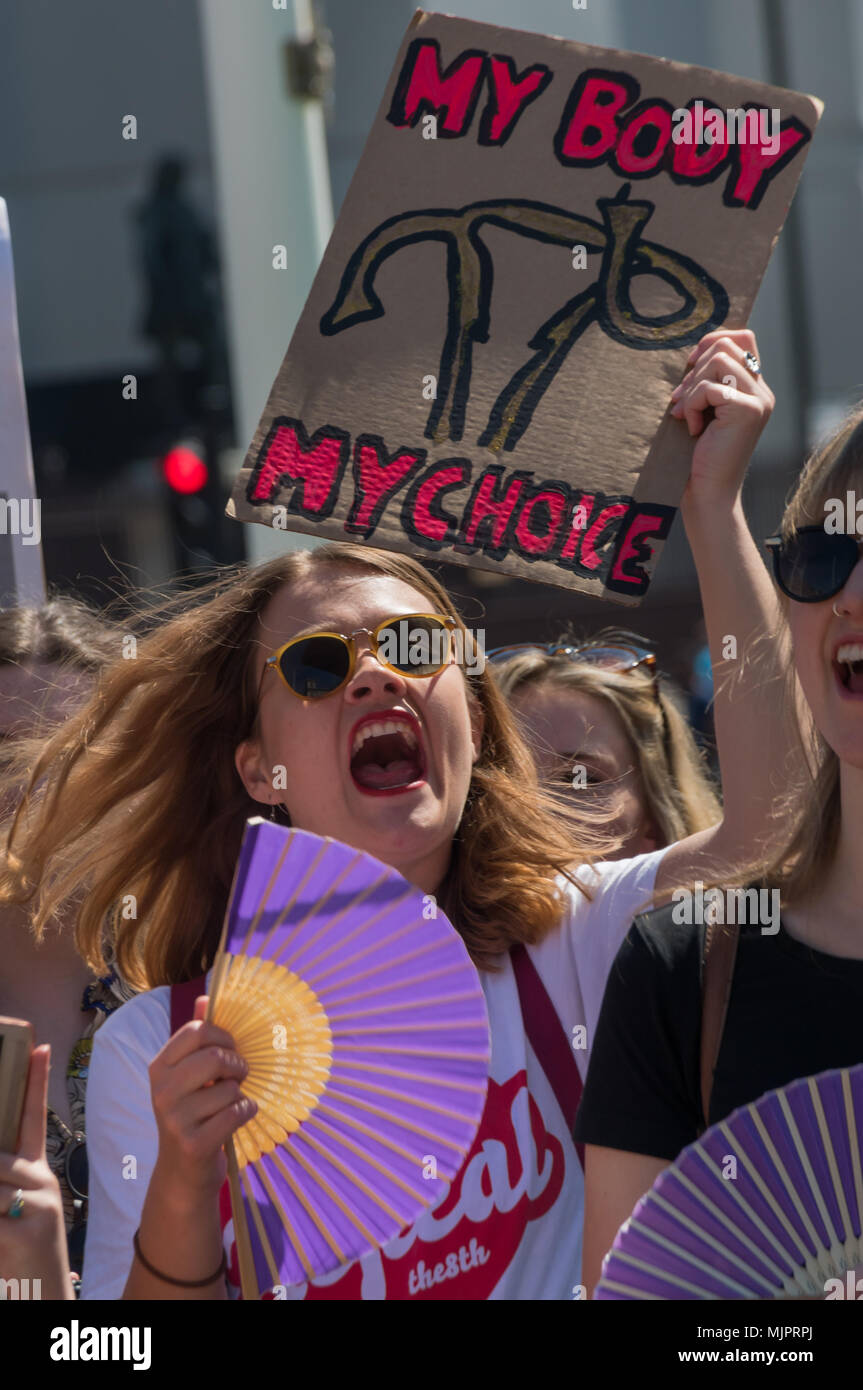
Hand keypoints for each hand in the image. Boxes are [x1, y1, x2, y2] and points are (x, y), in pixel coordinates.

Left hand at [0, 1044, 72, 1299]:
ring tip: (0, 1218)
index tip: (39, 1046)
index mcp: (38, 1175)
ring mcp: (35, 1205)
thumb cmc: (18, 1255)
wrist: (41, 1300)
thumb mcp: (12, 1213)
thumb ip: (4, 1177)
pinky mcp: (22, 1229)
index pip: (36, 1117)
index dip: (36, 1080)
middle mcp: (41, 1183)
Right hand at [149, 995, 256, 1197]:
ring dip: (239, 1095)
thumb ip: (197, 1038)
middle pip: (214, 1057)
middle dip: (236, 1065)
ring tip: (230, 1104)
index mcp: (159, 1068)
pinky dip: (247, 1112)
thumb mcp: (189, 1076)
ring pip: (229, 1089)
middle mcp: (161, 1091)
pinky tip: (239, 1117)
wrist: (182, 1174)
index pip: (196, 1032)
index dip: (223, 1036)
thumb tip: (206, 998)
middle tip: (239, 1075)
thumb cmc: (192, 1115)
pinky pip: (236, 1113)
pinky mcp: (193, 1143)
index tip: (232, 1048)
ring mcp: (175, 1119)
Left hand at [670, 329, 774, 507]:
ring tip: (686, 415)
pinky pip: (710, 387)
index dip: (711, 341)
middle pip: (726, 344)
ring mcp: (758, 400)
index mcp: (754, 389)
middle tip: (680, 402)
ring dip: (692, 387)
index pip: (742, 337)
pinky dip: (692, 404)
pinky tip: (693, 428)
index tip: (690, 367)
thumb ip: (706, 380)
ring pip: (718, 359)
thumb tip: (693, 353)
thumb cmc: (697, 455)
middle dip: (694, 369)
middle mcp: (762, 392)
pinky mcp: (748, 411)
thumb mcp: (703, 409)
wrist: (706, 493)